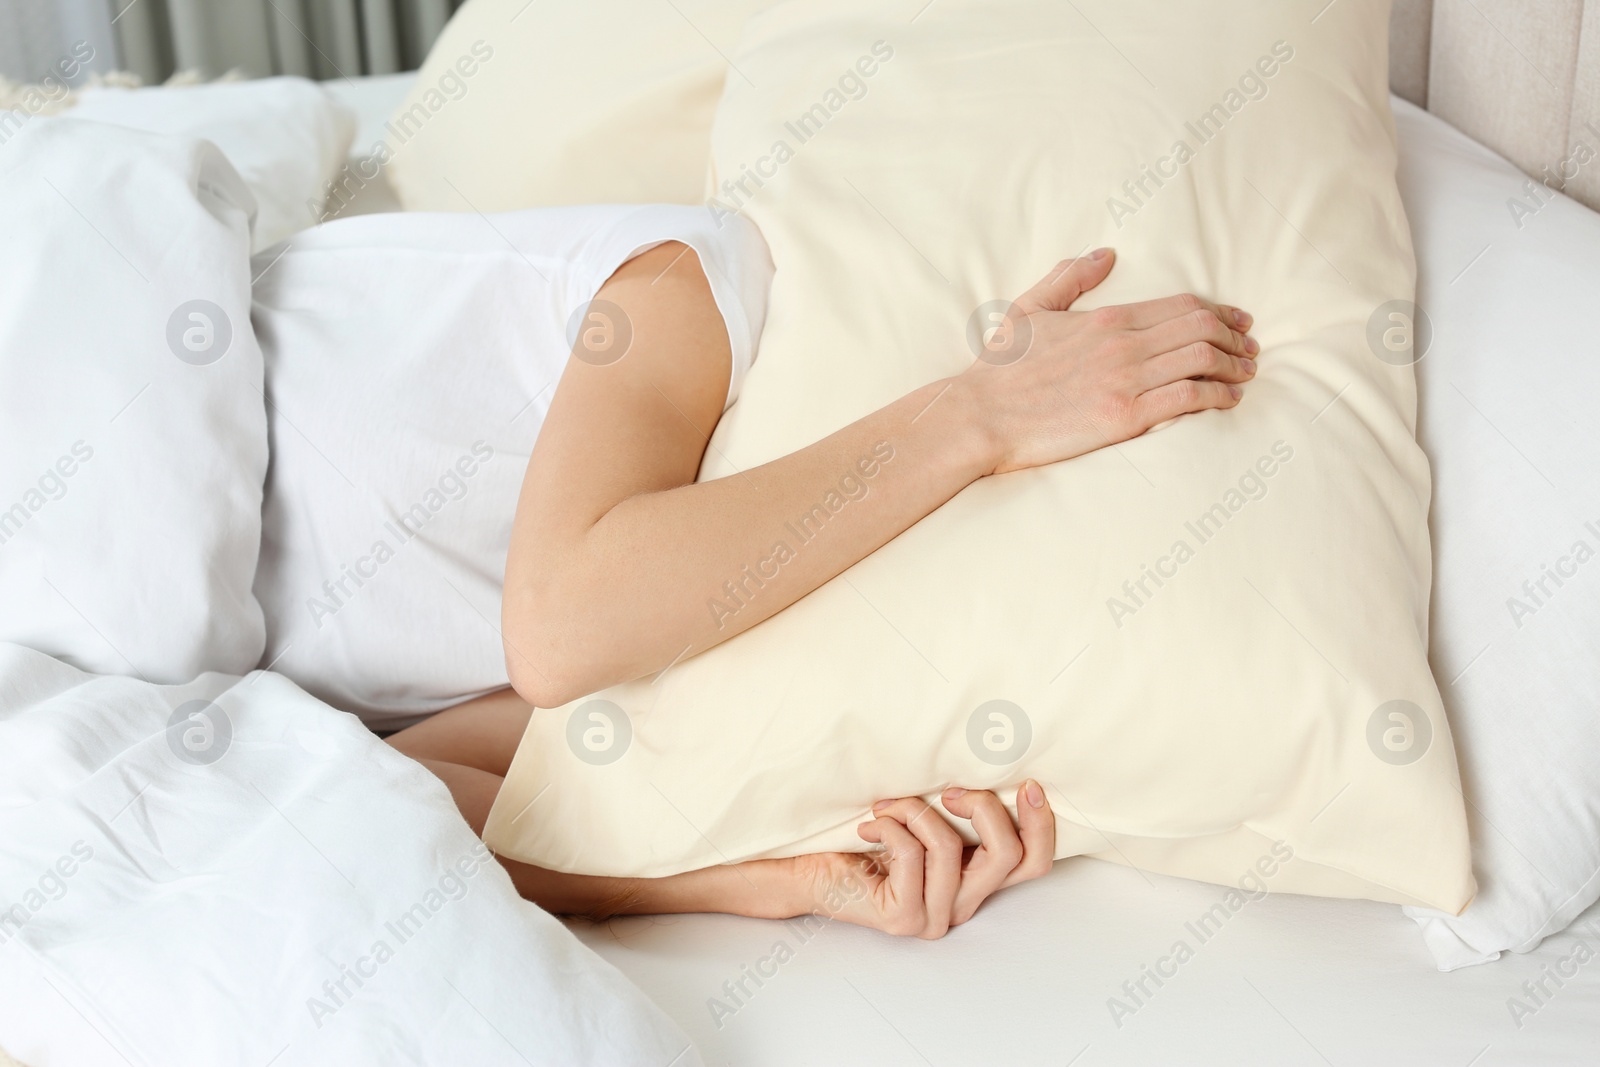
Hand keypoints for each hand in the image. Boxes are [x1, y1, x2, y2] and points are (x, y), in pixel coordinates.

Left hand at [792, 782, 1055, 938]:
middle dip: (984, 808)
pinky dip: (891, 825)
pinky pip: (911, 853)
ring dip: (916, 811)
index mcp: (975, 881)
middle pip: (1009, 856)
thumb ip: (958, 810)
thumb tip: (988, 767)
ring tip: (886, 806)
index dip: (1042, 824)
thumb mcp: (923, 817)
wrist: (808, 868)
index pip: (1034, 864)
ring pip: (951, 848)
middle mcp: (962, 905)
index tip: (1028, 783)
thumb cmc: (865, 836)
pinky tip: (869, 825)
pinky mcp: (904, 917)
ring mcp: (935, 917)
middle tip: (950, 790)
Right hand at [956, 249, 1258, 474]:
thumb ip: (1070, 278)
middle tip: (1251, 348)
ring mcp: (1127, 380)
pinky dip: (1218, 395)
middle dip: (1237, 336)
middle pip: (1202, 327)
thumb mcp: (1030, 309)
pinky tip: (1228, 399)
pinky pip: (1189, 398)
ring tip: (1246, 373)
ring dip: (1235, 365)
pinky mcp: (1125, 416)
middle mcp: (1124, 344)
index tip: (1239, 321)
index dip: (1220, 311)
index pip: (1181, 304)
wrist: (980, 416)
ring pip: (1203, 359)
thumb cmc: (999, 369)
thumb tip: (1106, 252)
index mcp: (1106, 318)